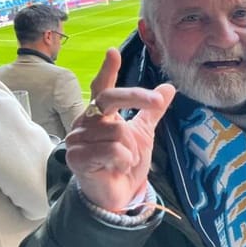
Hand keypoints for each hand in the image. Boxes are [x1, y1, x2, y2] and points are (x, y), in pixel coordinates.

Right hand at [65, 48, 175, 210]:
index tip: (113, 52)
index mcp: (100, 113)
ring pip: (118, 131)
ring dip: (130, 149)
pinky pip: (112, 151)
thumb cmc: (125, 162)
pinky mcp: (76, 158)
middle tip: (157, 102)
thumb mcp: (143, 133)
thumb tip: (169, 86)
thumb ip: (152, 110)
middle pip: (111, 98)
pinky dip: (122, 161)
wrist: (118, 194)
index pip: (102, 87)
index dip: (108, 70)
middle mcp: (85, 121)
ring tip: (122, 161)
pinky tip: (114, 168)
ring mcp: (78, 139)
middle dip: (137, 97)